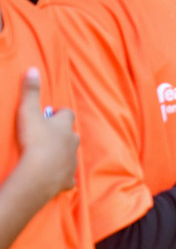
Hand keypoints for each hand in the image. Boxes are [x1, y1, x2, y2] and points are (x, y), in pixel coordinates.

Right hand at [13, 67, 77, 202]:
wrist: (40, 173)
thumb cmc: (35, 140)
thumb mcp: (28, 112)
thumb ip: (31, 91)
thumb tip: (33, 69)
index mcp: (65, 126)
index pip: (67, 114)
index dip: (58, 114)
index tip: (48, 115)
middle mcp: (73, 142)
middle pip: (70, 134)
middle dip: (61, 134)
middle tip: (46, 136)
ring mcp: (72, 161)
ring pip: (70, 155)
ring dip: (61, 154)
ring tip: (47, 156)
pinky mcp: (68, 179)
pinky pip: (68, 177)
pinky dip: (61, 175)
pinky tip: (54, 177)